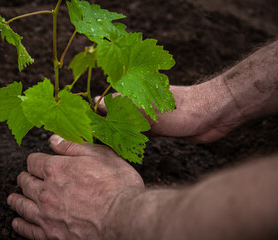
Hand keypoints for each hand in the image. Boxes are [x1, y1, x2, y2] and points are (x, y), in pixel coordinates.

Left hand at [7, 135, 143, 239]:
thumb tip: (54, 139)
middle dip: (24, 178)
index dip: (35, 160)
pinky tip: (17, 222)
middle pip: (26, 183)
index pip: (34, 161)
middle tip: (24, 178)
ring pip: (22, 205)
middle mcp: (46, 192)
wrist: (124, 218)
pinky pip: (28, 230)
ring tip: (13, 198)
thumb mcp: (99, 155)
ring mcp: (47, 215)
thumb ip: (73, 146)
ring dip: (16, 199)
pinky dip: (20, 225)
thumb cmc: (116, 184)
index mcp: (55, 169)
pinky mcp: (51, 235)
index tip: (37, 162)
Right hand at [96, 79, 240, 142]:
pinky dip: (130, 140)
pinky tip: (122, 148)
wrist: (214, 114)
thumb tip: (97, 106)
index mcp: (135, 94)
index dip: (94, 110)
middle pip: (114, 114)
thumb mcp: (150, 111)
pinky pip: (139, 134)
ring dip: (116, 133)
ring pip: (126, 125)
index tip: (83, 123)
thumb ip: (124, 110)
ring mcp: (148, 116)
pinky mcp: (158, 128)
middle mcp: (139, 103)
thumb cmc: (183, 109)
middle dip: (103, 124)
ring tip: (102, 144)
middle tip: (90, 138)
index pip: (107, 101)